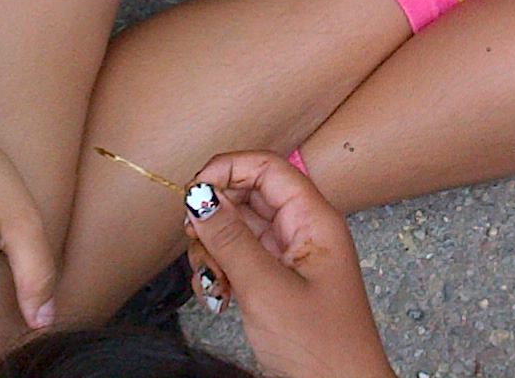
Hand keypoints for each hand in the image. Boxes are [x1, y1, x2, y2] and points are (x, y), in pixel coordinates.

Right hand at [183, 154, 395, 377]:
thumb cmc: (321, 346)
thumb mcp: (266, 288)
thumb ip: (231, 240)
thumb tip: (200, 196)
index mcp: (314, 219)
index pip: (268, 167)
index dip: (228, 169)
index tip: (192, 190)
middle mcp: (303, 231)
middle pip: (250, 197)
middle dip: (215, 216)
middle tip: (194, 240)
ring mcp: (290, 257)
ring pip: (241, 231)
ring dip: (215, 250)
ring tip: (211, 281)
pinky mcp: (278, 282)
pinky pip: (242, 260)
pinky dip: (223, 273)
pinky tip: (218, 297)